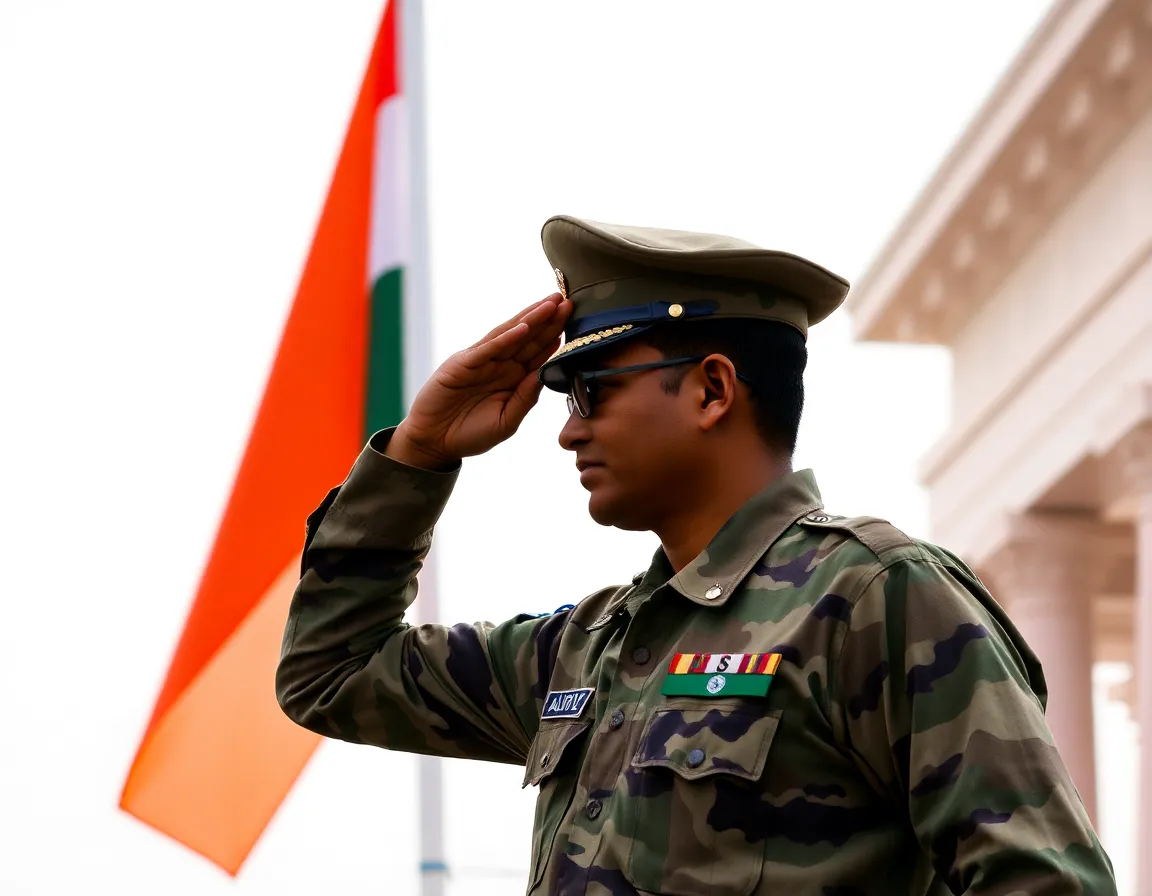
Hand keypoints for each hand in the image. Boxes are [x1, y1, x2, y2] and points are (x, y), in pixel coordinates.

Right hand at [387, 293, 571, 469]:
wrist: (434, 442)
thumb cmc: (471, 434)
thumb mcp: (506, 421)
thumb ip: (525, 399)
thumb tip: (545, 375)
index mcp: (513, 379)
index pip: (539, 354)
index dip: (556, 337)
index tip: (575, 321)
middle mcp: (500, 365)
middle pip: (529, 338)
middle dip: (548, 320)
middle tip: (568, 300)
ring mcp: (481, 362)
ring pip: (510, 336)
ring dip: (531, 319)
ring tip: (550, 303)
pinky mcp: (462, 364)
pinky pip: (488, 349)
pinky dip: (505, 339)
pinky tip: (523, 327)